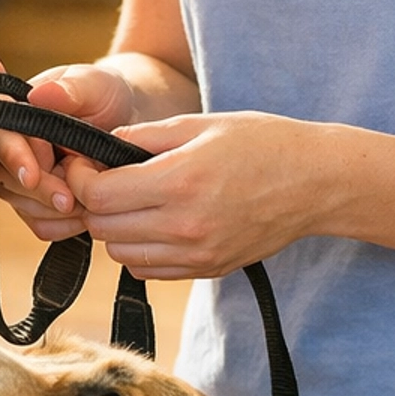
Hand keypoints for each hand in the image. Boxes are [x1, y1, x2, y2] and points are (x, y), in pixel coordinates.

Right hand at [0, 65, 137, 241]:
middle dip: (40, 191)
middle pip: (5, 177)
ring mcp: (22, 178)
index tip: (34, 176)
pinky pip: (41, 224)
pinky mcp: (38, 203)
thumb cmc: (106, 95)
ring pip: (23, 205)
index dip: (15, 158)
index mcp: (15, 112)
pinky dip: (65, 224)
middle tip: (71, 200)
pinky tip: (86, 212)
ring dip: (56, 209)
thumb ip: (69, 89)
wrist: (131, 122)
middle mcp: (11, 147)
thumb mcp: (94, 85)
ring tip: (89, 201)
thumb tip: (38, 94)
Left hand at [64, 110, 338, 277]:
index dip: (78, 177)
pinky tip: (156, 223)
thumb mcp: (200, 124)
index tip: (83, 162)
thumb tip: (99, 146)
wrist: (316, 183)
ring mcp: (197, 253)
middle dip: (93, 202)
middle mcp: (184, 225)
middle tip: (104, 178)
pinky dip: (140, 250)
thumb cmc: (261, 143)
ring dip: (115, 228)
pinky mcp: (208, 269)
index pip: (97, 195)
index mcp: (178, 181)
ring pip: (121, 254)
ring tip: (132, 200)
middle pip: (102, 228)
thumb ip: (143, 137)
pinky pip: (148, 270)